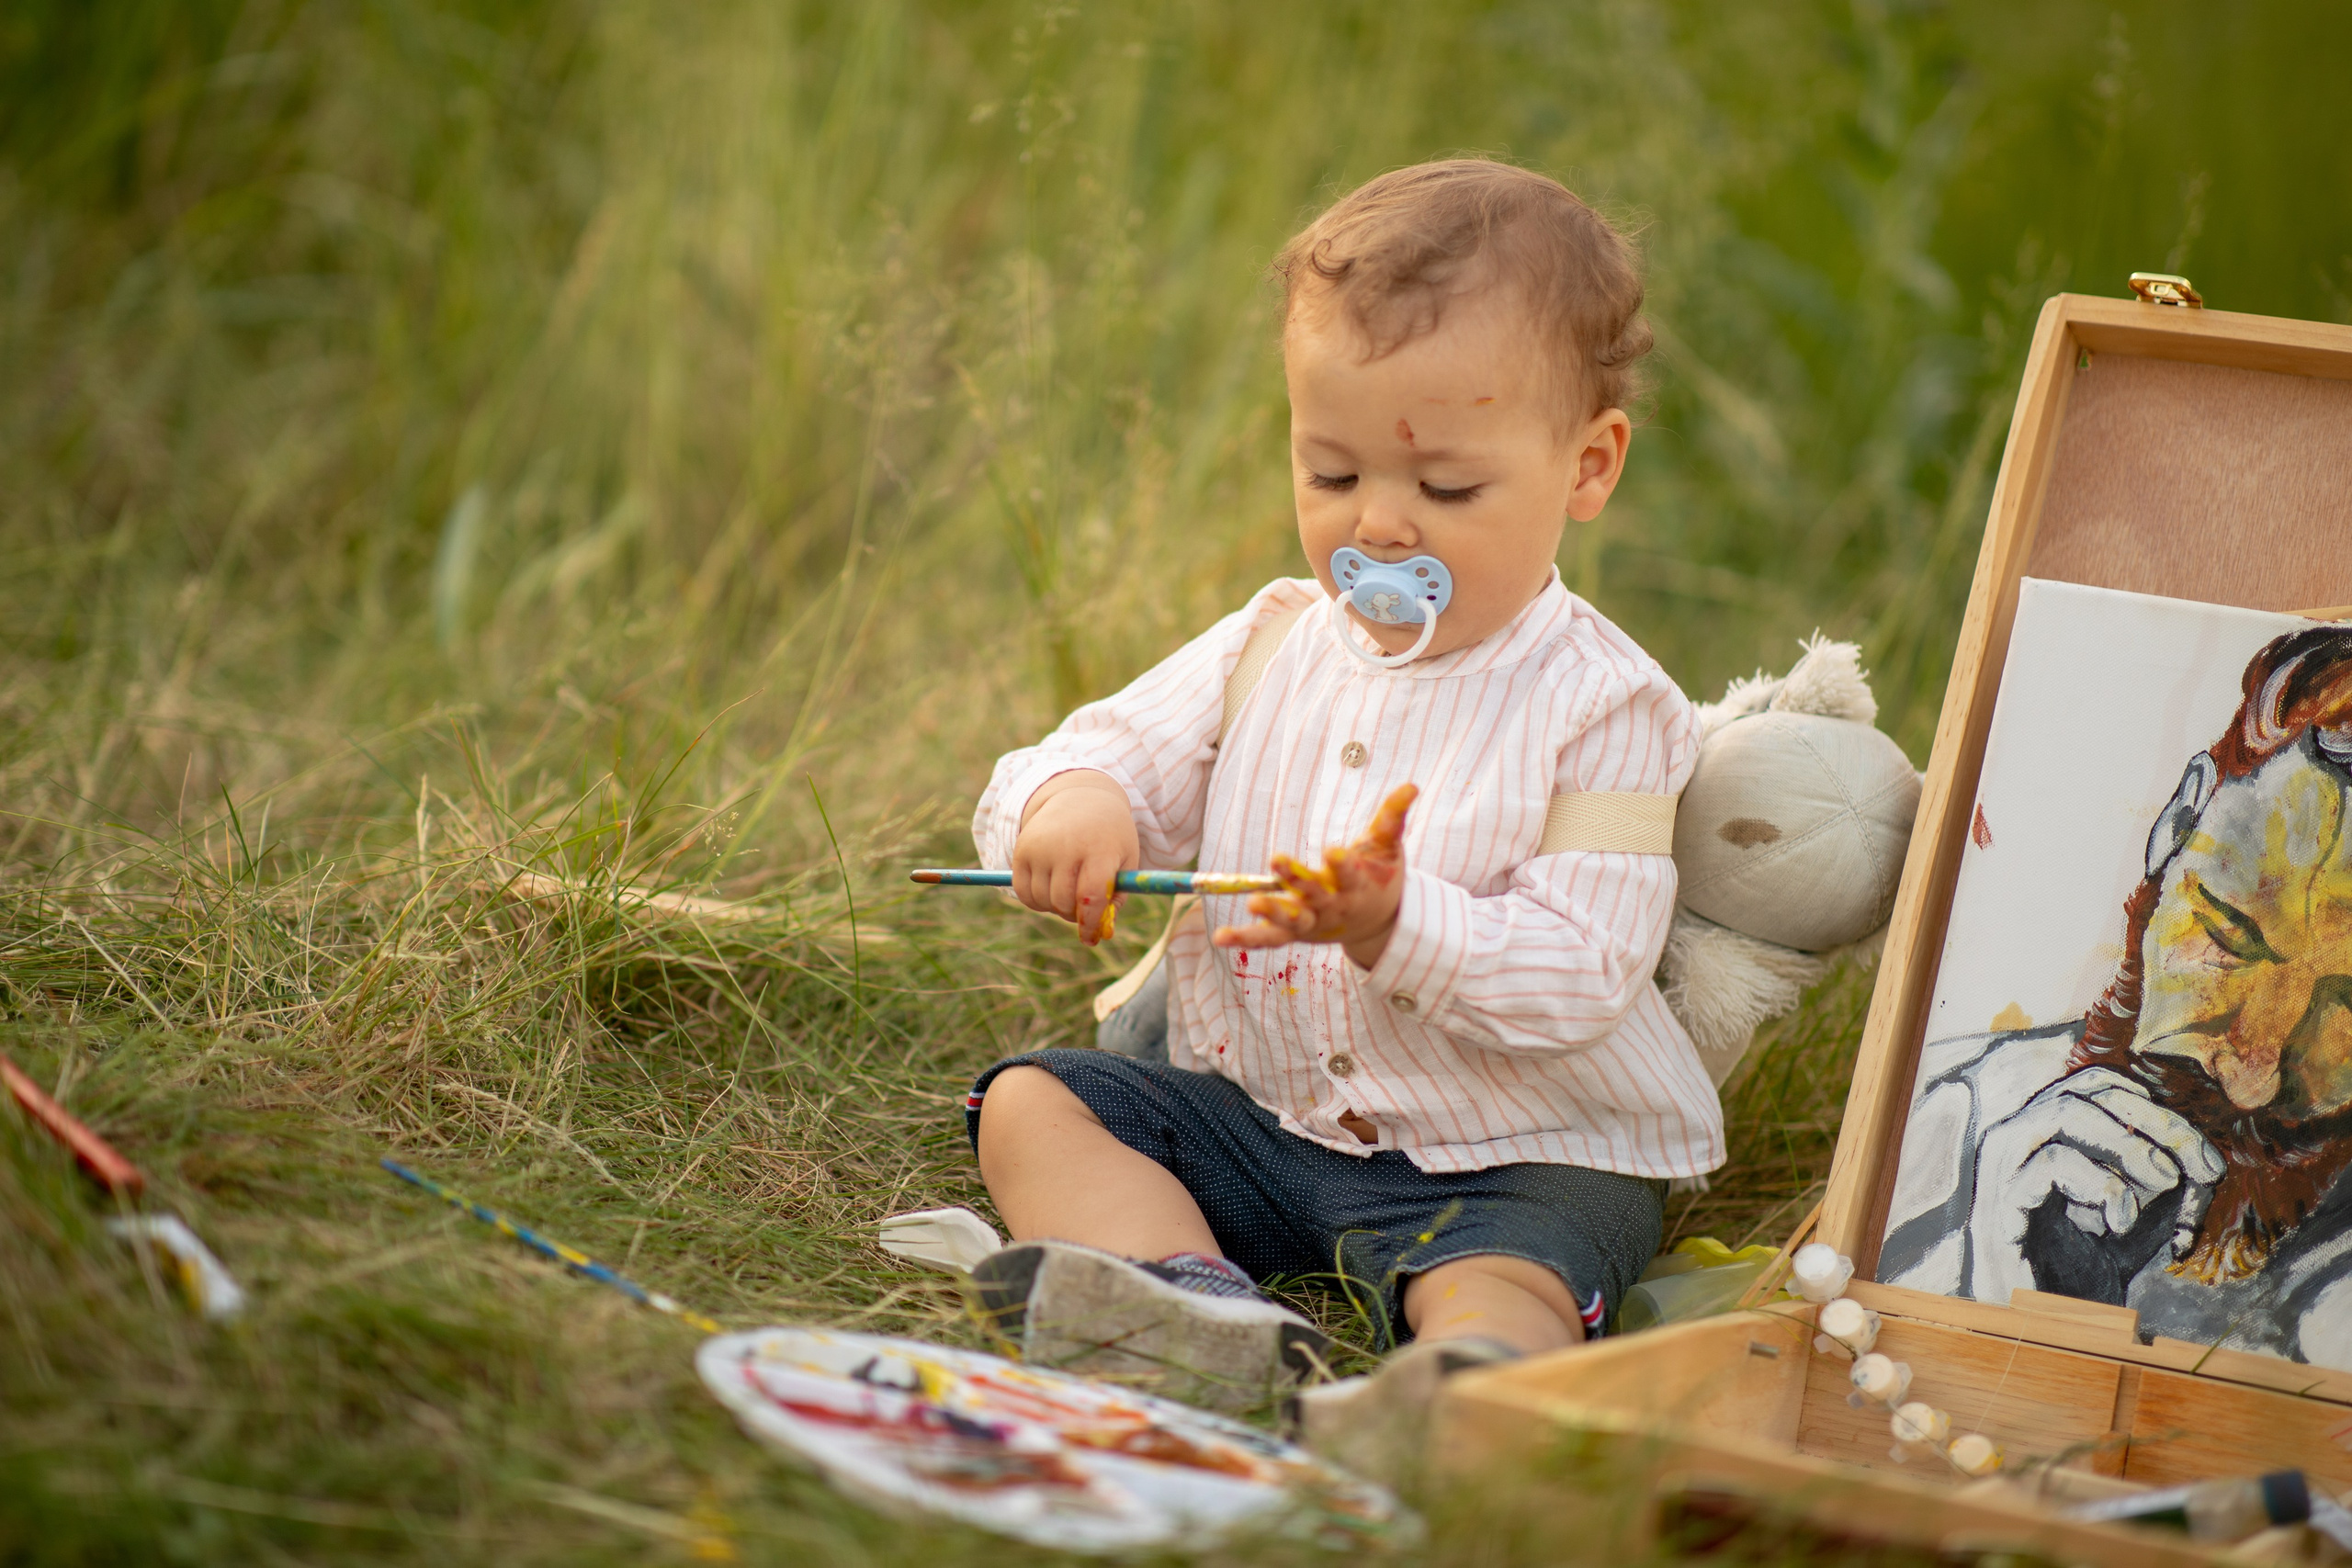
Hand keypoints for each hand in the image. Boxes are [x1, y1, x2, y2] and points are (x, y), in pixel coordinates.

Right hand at [1011, 770, 1138, 945]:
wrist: (1080, 798)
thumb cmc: (1110, 836)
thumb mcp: (1126, 859)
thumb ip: (1118, 896)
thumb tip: (1102, 932)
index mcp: (1099, 849)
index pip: (1090, 897)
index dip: (1090, 923)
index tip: (1091, 938)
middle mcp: (1066, 846)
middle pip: (1063, 901)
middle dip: (1074, 915)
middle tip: (1082, 911)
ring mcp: (1041, 847)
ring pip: (1042, 900)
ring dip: (1055, 908)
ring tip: (1068, 894)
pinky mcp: (1022, 850)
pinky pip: (1023, 892)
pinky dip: (1036, 901)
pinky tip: (1050, 891)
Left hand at [1212, 784, 1415, 969]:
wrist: (1376, 922)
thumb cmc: (1379, 877)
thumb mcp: (1387, 848)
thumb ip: (1393, 818)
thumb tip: (1411, 785)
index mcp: (1358, 888)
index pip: (1351, 876)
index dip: (1343, 866)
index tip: (1333, 852)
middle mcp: (1333, 908)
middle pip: (1316, 897)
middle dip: (1299, 880)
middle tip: (1278, 861)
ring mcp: (1312, 924)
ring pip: (1291, 923)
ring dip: (1272, 914)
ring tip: (1252, 904)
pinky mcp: (1293, 934)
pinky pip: (1267, 939)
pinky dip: (1245, 938)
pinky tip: (1220, 936)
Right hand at [1962, 1066, 2225, 1303]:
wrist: (2055, 1326)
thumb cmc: (2094, 1262)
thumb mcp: (2146, 1210)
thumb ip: (2169, 1174)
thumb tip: (2199, 1155)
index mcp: (2047, 1129)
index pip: (2099, 1085)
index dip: (2160, 1111)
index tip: (2205, 1163)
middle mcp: (2017, 1135)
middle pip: (2088, 1089)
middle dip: (2157, 1124)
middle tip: (2199, 1170)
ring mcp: (2002, 1164)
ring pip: (2067, 1111)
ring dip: (2132, 1145)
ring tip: (2166, 1184)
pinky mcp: (1999, 1199)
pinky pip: (2053, 1163)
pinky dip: (2104, 1185)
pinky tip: (2122, 1221)